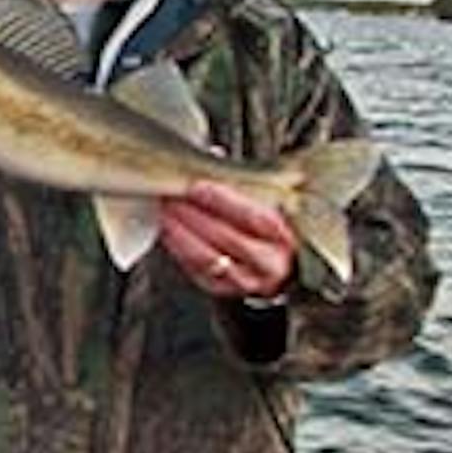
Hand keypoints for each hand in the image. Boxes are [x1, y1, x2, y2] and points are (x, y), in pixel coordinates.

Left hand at [160, 181, 296, 299]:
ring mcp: (247, 281)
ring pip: (208, 258)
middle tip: (173, 197)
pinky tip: (169, 232)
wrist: (273, 267)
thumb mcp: (268, 207)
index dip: (223, 201)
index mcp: (285, 237)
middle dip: (195, 215)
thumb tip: (213, 161)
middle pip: (228, 238)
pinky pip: (196, 270)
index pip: (254, 217)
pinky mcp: (224, 291)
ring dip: (181, 233)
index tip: (197, 186)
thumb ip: (245, 189)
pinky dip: (179, 249)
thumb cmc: (266, 231)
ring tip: (166, 212)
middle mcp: (270, 264)